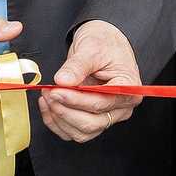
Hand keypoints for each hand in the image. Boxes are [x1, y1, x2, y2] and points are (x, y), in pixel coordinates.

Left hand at [39, 20, 140, 143]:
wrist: (103, 43)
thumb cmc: (104, 43)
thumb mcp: (91, 48)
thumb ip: (77, 66)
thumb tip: (62, 81)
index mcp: (128, 90)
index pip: (102, 103)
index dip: (77, 100)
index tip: (57, 91)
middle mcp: (120, 108)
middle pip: (92, 124)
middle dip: (66, 111)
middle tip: (50, 93)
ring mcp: (106, 116)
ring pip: (82, 132)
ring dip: (59, 118)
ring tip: (47, 96)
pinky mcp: (91, 119)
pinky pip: (72, 131)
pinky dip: (56, 123)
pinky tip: (47, 105)